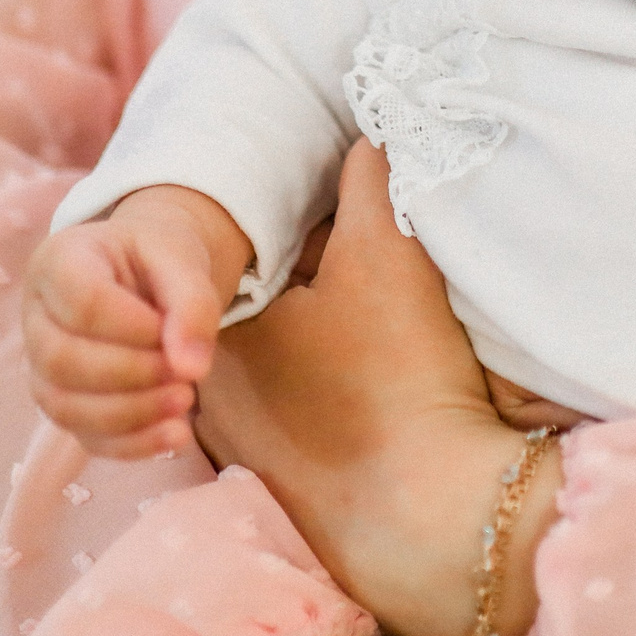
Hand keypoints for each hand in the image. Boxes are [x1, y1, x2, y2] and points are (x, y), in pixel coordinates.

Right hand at [24, 184, 252, 458]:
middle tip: (184, 373)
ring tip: (185, 399)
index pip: (82, 303)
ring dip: (131, 414)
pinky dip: (131, 444)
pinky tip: (175, 434)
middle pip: (61, 360)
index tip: (173, 330)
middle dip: (131, 374)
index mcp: (58, 262)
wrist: (151, 271)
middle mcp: (36, 316)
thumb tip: (192, 369)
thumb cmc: (158, 256)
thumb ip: (193, 303)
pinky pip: (84, 436)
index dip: (133, 327)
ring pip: (64, 406)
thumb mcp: (182, 258)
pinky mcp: (66, 403)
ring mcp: (41, 365)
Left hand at [198, 139, 557, 635]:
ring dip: (320, 333)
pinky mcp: (283, 479)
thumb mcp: (387, 249)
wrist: (425, 509)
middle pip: (261, 299)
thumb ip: (370, 174)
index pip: (250, 247)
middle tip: (372, 270)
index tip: (355, 224)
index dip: (309, 225)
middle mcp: (210, 383)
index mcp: (220, 322)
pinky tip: (381, 386)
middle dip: (309, 276)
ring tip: (382, 328)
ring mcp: (242, 440)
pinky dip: (330, 386)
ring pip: (279, 353)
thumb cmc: (395, 375)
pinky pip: (298, 405)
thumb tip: (369, 126)